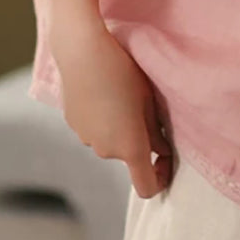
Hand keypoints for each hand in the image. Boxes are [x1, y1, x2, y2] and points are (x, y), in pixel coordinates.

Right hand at [50, 16, 173, 197]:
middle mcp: (106, 151)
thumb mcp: (149, 101)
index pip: (147, 187)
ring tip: (122, 96)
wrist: (82, 52)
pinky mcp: (73, 124)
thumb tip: (161, 149)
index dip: (161, 178)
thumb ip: (156, 132)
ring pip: (111, 141)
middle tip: (145, 109)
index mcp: (130, 148)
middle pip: (129, 157)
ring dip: (119, 128)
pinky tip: (104, 93)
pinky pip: (95, 129)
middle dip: (139, 140)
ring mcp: (87, 139)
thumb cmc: (122, 73)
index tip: (165, 158)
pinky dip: (103, 119)